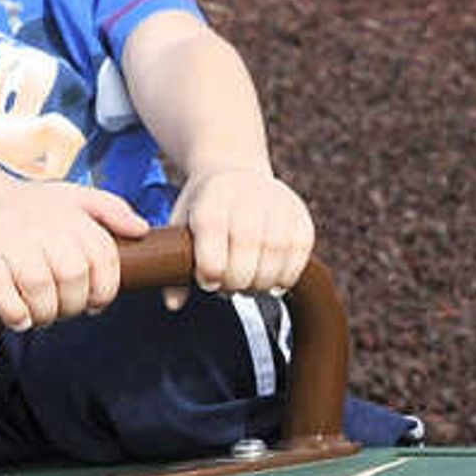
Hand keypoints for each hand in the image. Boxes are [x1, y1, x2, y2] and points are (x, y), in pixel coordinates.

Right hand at [0, 182, 146, 330]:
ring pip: (39, 288)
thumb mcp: (71, 197)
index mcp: (68, 212)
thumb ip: (110, 209)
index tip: (95, 303)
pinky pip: (3, 295)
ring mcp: (8, 238)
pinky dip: (16, 315)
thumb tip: (141, 230)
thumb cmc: (28, 208)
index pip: (103, 256)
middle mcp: (40, 222)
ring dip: (45, 314)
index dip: (105, 289)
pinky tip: (20, 318)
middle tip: (63, 311)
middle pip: (73, 276)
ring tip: (41, 315)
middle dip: (72, 305)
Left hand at [168, 163, 312, 305]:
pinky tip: (270, 277)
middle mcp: (247, 199)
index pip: (213, 257)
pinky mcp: (301, 218)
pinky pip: (299, 259)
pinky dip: (285, 277)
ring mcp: (279, 206)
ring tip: (249, 283)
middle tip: (229, 285)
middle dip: (236, 283)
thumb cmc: (205, 209)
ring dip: (261, 284)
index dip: (210, 277)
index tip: (208, 280)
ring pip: (275, 262)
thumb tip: (173, 304)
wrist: (236, 171)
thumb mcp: (181, 227)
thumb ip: (173, 265)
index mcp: (211, 203)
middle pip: (245, 260)